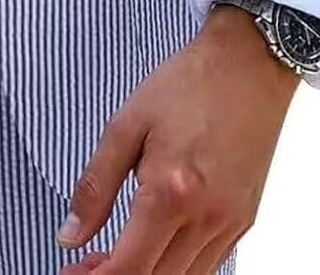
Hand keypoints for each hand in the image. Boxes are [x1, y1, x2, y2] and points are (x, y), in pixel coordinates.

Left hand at [57, 4, 300, 272]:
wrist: (248, 64)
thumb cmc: (190, 84)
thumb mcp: (127, 123)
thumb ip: (96, 184)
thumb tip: (71, 233)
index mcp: (170, 191)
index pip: (128, 268)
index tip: (72, 271)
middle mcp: (206, 217)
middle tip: (87, 265)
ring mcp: (230, 223)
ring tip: (117, 256)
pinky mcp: (244, 220)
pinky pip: (209, 265)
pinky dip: (177, 267)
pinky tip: (155, 246)